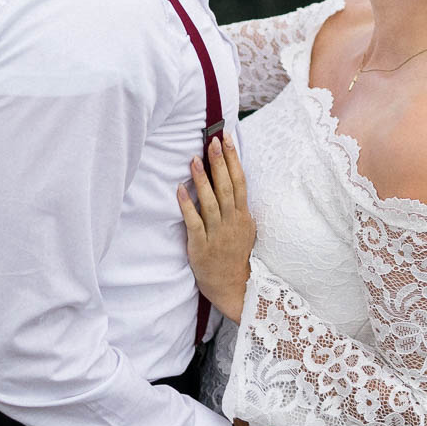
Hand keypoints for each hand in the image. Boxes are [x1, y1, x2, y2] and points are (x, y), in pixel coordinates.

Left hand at [177, 135, 253, 322]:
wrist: (233, 287)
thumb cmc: (236, 255)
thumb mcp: (245, 229)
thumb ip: (238, 207)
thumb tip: (233, 183)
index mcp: (243, 215)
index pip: (240, 181)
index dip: (233, 159)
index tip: (227, 138)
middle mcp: (232, 222)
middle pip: (227, 187)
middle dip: (219, 162)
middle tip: (213, 140)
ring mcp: (217, 234)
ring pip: (211, 202)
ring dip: (203, 179)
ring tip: (194, 159)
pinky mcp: (201, 246)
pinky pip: (194, 222)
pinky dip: (187, 205)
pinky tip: (180, 189)